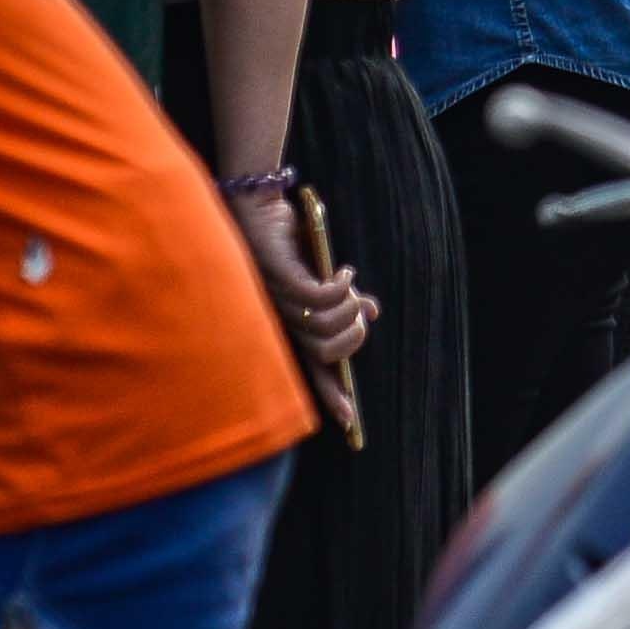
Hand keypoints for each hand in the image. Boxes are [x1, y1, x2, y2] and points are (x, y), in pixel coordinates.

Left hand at [232, 185, 372, 430]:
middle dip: (354, 338)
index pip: (310, 372)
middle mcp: (281, 323)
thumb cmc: (287, 242)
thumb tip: (371, 313)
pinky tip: (342, 271)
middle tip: (361, 314)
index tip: (349, 420)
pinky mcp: (284, 281)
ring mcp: (280, 305)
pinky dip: (342, 286)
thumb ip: (342, 299)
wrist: (258, 208)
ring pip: (329, 327)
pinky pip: (324, 299)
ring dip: (351, 308)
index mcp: (288, 327)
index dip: (331, 396)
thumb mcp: (321, 274)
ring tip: (349, 285)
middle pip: (328, 354)